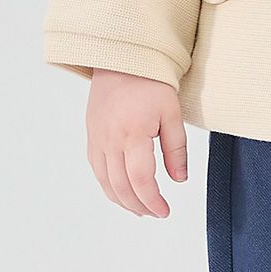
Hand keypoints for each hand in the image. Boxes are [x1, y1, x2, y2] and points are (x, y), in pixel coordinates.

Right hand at [86, 68, 188, 218]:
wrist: (122, 58)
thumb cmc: (151, 81)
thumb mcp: (172, 111)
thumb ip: (176, 148)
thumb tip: (179, 180)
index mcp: (133, 133)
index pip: (141, 180)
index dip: (153, 201)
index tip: (165, 211)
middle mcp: (110, 140)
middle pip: (121, 187)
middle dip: (139, 205)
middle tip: (155, 212)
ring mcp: (97, 139)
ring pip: (105, 183)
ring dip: (122, 201)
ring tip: (141, 208)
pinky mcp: (91, 136)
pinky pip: (97, 170)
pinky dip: (109, 186)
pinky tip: (122, 190)